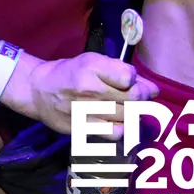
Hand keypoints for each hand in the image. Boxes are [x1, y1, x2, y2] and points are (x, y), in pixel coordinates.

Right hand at [27, 52, 158, 135]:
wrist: (40, 91)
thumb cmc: (70, 72)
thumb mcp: (93, 61)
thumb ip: (120, 71)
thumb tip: (152, 89)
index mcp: (93, 66)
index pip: (129, 76)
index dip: (136, 79)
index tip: (132, 81)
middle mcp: (91, 88)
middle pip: (132, 98)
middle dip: (142, 98)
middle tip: (138, 97)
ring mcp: (87, 110)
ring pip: (127, 116)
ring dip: (134, 113)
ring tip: (128, 109)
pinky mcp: (83, 128)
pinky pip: (115, 133)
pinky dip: (123, 129)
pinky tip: (118, 122)